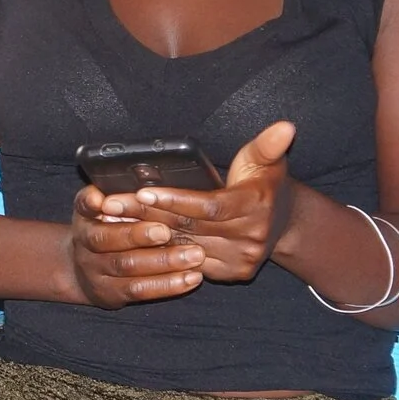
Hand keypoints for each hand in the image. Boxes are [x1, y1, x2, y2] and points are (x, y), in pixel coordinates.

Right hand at [70, 185, 205, 307]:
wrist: (82, 272)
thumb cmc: (109, 228)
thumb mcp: (107, 208)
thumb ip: (124, 194)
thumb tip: (153, 173)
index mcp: (85, 214)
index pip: (84, 204)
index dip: (91, 202)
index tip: (102, 200)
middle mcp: (84, 242)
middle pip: (106, 239)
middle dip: (137, 235)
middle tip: (167, 230)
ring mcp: (95, 270)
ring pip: (128, 266)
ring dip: (163, 261)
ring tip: (195, 254)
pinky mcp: (110, 293)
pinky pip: (140, 290)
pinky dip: (167, 285)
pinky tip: (192, 278)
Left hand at [108, 121, 298, 282]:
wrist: (286, 223)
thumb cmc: (266, 184)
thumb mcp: (267, 160)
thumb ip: (269, 144)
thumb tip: (286, 126)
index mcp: (255, 206)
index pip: (208, 206)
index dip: (175, 199)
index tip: (143, 191)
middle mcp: (250, 237)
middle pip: (190, 226)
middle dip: (148, 214)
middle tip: (112, 203)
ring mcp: (241, 259)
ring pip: (185, 246)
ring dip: (147, 234)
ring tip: (114, 220)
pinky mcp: (232, 273)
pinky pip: (189, 262)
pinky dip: (162, 250)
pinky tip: (135, 240)